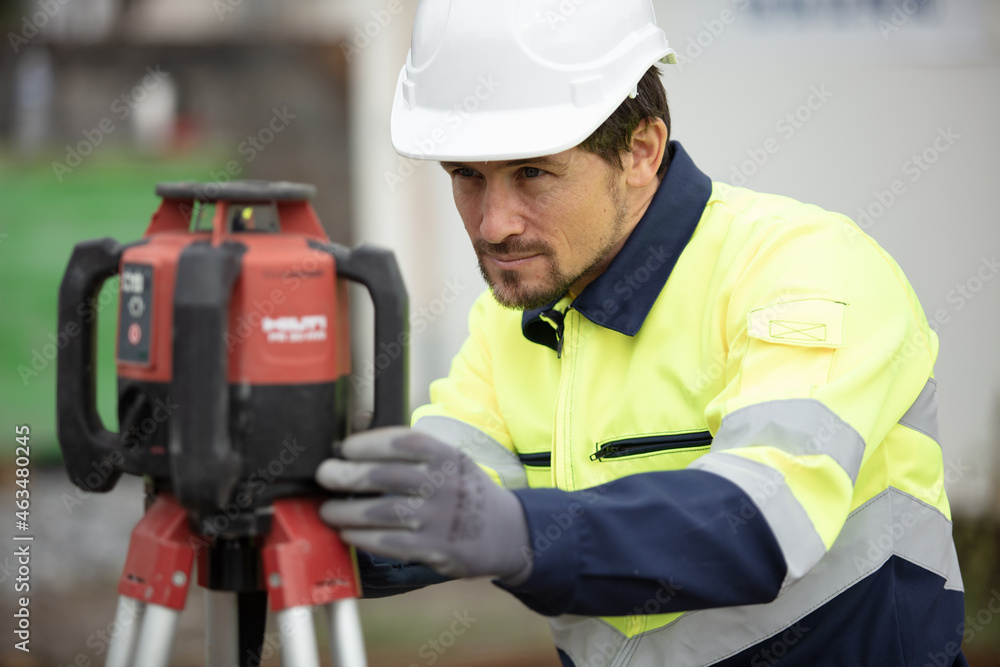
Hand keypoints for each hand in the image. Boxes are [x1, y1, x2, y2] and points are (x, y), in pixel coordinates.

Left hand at [315, 427, 532, 583]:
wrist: (507, 531)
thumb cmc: (466, 491)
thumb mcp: (452, 461)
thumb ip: (415, 454)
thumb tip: (358, 450)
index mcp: (447, 456)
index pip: (402, 441)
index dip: (367, 443)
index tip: (344, 448)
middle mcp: (444, 483)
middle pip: (385, 475)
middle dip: (346, 475)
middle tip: (325, 475)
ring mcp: (439, 517)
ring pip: (381, 511)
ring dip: (346, 511)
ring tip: (328, 510)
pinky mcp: (435, 548)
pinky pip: (390, 542)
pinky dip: (362, 537)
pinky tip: (348, 533)